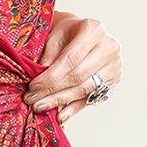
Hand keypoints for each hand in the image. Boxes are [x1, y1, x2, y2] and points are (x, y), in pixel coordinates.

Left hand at [23, 9, 121, 123]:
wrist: (81, 34)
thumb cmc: (66, 33)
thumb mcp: (53, 36)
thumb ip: (47, 56)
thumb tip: (39, 82)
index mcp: (93, 30)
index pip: (70, 59)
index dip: (50, 76)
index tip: (33, 86)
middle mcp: (109, 47)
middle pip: (79, 76)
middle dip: (53, 91)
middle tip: (33, 100)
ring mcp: (114, 65)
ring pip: (85, 89)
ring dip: (61, 101)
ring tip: (41, 107)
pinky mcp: (113, 81)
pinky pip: (91, 98)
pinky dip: (74, 108)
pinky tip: (60, 116)